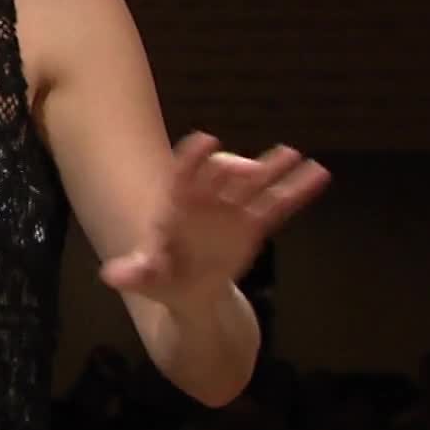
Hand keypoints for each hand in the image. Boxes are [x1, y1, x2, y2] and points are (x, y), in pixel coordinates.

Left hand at [100, 132, 329, 304]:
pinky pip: (278, 204)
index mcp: (176, 208)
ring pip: (255, 184)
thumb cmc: (163, 277)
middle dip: (237, 168)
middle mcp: (206, 201)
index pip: (182, 176)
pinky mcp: (254, 225)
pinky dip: (298, 190)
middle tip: (254, 168)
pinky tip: (319, 174)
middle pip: (222, 176)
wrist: (188, 288)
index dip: (193, 159)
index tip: (206, 140)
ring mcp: (232, 210)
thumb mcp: (147, 279)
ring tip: (294, 154)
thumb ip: (134, 274)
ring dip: (274, 169)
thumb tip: (111, 276)